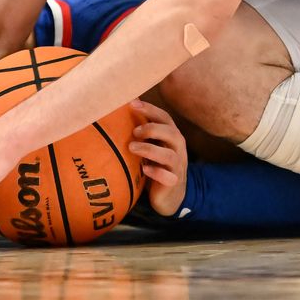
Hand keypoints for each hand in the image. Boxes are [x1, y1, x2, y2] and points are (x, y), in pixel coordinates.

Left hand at [129, 100, 188, 216]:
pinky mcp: (173, 182)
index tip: (132, 104)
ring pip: (169, 155)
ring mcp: (177, 166)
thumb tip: (122, 110)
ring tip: (132, 148)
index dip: (150, 109)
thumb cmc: (157, 165)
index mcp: (172, 136)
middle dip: (153, 129)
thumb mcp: (152, 146)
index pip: (164, 118)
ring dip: (150, 149)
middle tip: (134, 131)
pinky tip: (144, 169)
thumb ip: (143, 132)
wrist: (170, 195)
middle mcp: (177, 148)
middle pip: (171, 133)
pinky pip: (168, 177)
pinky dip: (157, 172)